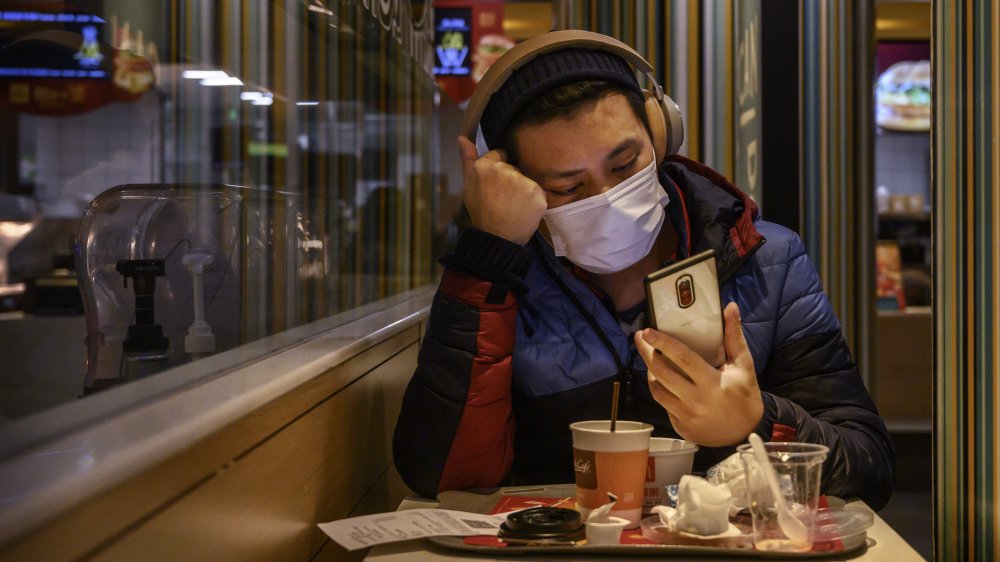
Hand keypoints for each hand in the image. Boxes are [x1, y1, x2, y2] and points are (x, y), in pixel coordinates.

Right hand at [458, 135, 546, 244]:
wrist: (497, 238)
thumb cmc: (481, 212)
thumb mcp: (468, 184)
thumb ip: (467, 158)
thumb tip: (462, 136)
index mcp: (485, 165)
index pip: (500, 155)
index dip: (498, 171)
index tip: (495, 186)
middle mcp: (503, 169)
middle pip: (514, 167)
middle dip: (511, 180)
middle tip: (503, 199)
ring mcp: (521, 180)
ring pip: (526, 179)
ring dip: (523, 190)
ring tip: (513, 206)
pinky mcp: (537, 192)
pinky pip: (538, 191)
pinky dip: (534, 200)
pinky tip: (524, 210)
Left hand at [635, 302, 762, 446]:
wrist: (746, 433)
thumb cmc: (745, 395)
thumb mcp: (744, 365)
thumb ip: (734, 336)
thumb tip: (730, 306)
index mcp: (712, 382)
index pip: (682, 358)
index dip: (662, 343)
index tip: (647, 331)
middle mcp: (696, 400)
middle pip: (662, 373)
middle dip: (646, 353)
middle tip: (640, 338)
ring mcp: (686, 416)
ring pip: (657, 390)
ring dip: (651, 372)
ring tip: (650, 358)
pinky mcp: (680, 427)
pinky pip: (663, 405)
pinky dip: (660, 390)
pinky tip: (661, 380)